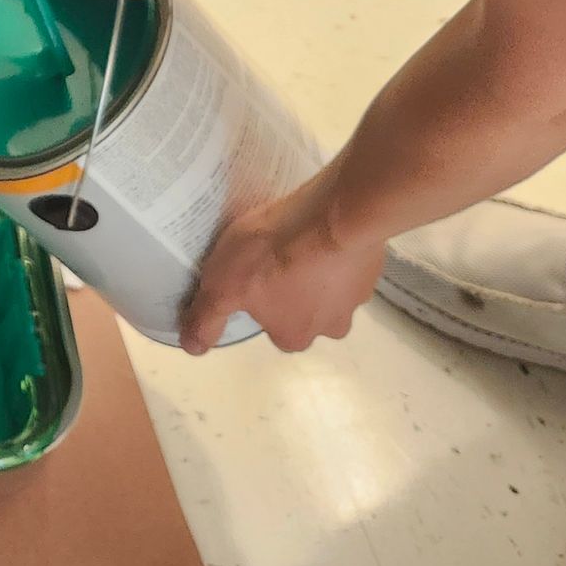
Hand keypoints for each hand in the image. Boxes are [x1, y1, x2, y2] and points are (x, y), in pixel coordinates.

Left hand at [181, 173, 385, 354]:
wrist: (334, 217)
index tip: (254, 275)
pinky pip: (348, 263)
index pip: (274, 327)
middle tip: (277, 254)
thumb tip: (192, 348)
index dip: (261, 301)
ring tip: (299, 238)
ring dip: (316, 270)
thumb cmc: (273, 253)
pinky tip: (321, 228)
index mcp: (294, 336)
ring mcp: (356, 298)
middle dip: (292, 288)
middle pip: (305, 312)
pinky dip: (336, 251)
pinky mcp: (372, 268)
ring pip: (330, 289)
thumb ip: (207, 317)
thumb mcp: (224, 285)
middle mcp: (329, 327)